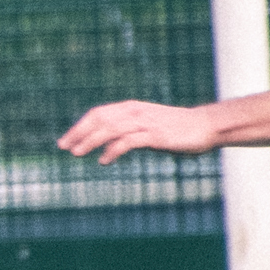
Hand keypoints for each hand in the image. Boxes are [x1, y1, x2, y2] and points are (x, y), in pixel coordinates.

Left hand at [57, 100, 217, 164]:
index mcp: (131, 108)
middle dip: (78, 133)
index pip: (98, 114)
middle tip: (63, 147)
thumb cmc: (175, 128)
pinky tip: (103, 160)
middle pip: (99, 120)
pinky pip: (128, 142)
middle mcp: (135, 112)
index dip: (79, 127)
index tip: (65, 141)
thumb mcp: (147, 127)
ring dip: (90, 141)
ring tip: (76, 153)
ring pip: (110, 129)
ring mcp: (145, 123)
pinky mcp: (155, 136)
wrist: (206, 126)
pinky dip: (112, 150)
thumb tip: (106, 144)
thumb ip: (127, 132)